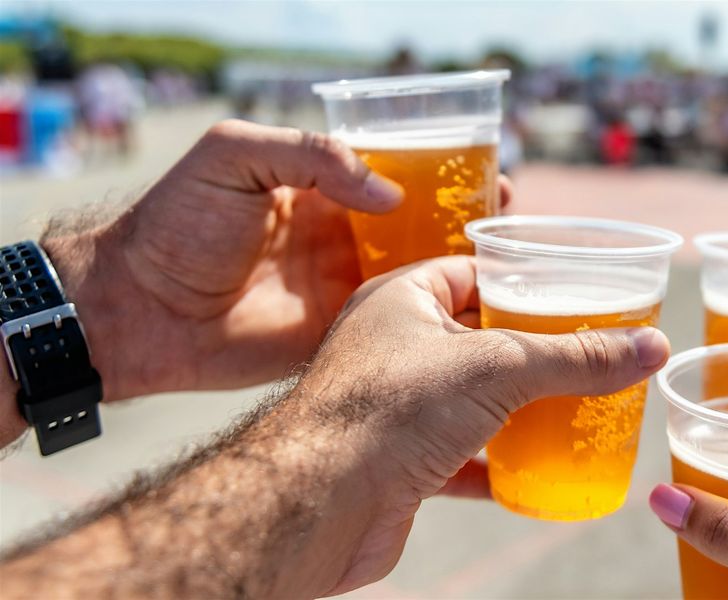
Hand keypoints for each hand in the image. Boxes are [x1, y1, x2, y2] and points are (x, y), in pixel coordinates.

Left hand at [40, 119, 512, 401]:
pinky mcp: (338, 333)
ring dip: (465, 268)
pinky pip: (396, 323)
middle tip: (513, 219)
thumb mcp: (233, 156)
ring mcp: (342, 287)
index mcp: (320, 189)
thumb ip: (310, 153)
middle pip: (422, 223)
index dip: (447, 173)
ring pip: (420, 274)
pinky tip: (479, 316)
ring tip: (514, 263)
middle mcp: (342, 235)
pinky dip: (436, 321)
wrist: (137, 312)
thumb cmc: (174, 224)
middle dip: (470, 219)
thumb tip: (389, 194)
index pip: (399, 173)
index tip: (492, 174)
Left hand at [296, 256, 669, 594]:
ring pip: (473, 402)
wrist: (315, 506)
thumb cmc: (386, 411)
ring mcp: (396, 409)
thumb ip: (575, 357)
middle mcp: (393, 348)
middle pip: (479, 339)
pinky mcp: (399, 465)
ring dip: (521, 409)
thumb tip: (651, 347)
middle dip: (533, 350)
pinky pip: (463, 459)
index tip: (575, 291)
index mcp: (402, 299)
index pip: (472, 271)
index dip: (523, 278)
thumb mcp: (498, 367)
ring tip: (579, 408)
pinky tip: (542, 473)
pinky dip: (501, 466)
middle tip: (591, 353)